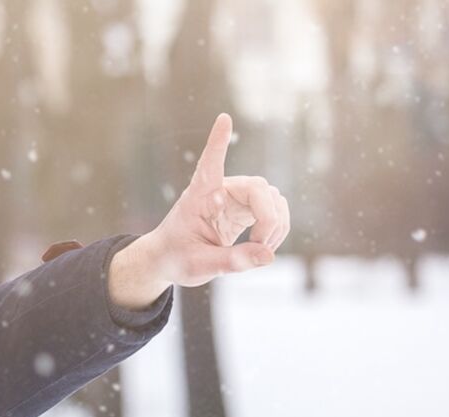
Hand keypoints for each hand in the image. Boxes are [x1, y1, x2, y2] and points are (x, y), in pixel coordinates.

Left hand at [110, 112, 291, 306]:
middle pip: (259, 189)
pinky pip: (275, 210)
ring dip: (276, 225)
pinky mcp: (246, 209)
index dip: (218, 143)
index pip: (209, 164)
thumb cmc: (176, 257)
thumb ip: (231, 261)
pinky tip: (265, 247)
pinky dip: (277, 228)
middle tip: (261, 247)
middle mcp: (220, 190)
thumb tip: (268, 256)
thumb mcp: (198, 266)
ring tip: (261, 251)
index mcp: (199, 196)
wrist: (171, 258)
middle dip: (269, 218)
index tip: (223, 118)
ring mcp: (235, 198)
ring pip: (272, 199)